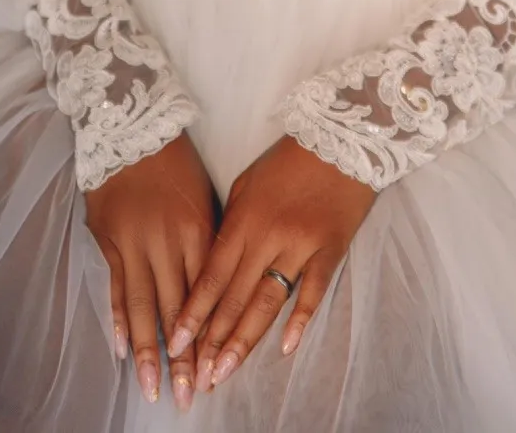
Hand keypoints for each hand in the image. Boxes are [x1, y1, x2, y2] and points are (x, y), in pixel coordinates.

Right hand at [84, 133, 216, 412]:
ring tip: (152, 388)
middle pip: (176, 307)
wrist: (131, 125)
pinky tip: (124, 349)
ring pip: (142, 305)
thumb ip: (211, 241)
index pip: (206, 294)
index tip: (213, 370)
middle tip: (185, 397)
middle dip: (181, 356)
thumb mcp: (205, 196)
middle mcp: (167, 240)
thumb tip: (217, 288)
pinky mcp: (108, 238)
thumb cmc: (177, 161)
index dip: (208, 335)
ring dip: (148, 349)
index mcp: (199, 228)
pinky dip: (119, 319)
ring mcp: (134, 241)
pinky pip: (115, 286)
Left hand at [167, 135, 375, 393]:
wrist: (339, 141)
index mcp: (243, 220)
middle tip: (199, 374)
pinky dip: (300, 320)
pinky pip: (313, 291)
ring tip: (226, 371)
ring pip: (268, 302)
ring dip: (245, 339)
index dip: (193, 312)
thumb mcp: (247, 184)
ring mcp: (300, 246)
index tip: (175, 342)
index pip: (211, 276)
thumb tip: (215, 267)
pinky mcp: (329, 250)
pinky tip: (285, 348)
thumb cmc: (287, 161)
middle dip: (214, 339)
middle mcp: (268, 237)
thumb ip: (230, 226)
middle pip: (235, 297)